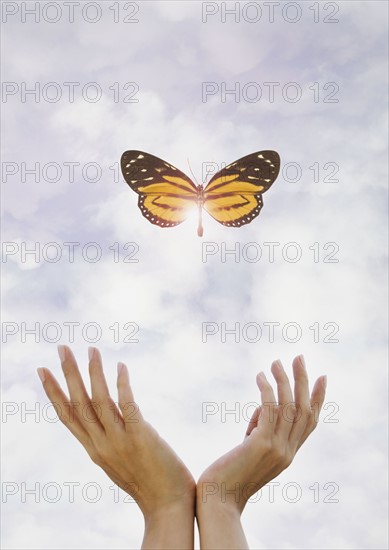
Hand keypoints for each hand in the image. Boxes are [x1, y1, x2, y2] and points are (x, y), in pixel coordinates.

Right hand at [37, 345, 195, 548]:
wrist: (168, 507)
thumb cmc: (148, 482)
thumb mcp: (119, 458)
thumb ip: (111, 434)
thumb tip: (108, 409)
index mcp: (94, 450)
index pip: (67, 416)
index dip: (54, 393)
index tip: (43, 371)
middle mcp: (101, 445)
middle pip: (78, 404)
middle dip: (68, 374)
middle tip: (61, 347)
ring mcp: (119, 442)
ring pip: (99, 402)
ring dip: (94, 372)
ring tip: (90, 349)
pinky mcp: (141, 438)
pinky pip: (128, 406)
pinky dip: (122, 385)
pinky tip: (120, 366)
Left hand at [196, 355, 325, 548]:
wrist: (218, 499)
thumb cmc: (229, 474)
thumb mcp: (251, 449)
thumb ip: (261, 429)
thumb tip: (263, 406)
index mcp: (289, 453)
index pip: (311, 422)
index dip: (318, 399)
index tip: (321, 377)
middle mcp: (288, 451)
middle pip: (304, 409)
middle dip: (303, 381)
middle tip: (300, 357)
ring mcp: (277, 448)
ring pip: (289, 407)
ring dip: (284, 380)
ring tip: (276, 362)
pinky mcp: (262, 444)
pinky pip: (270, 409)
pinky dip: (267, 390)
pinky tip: (260, 377)